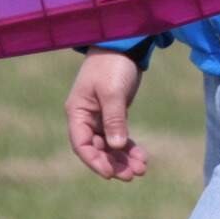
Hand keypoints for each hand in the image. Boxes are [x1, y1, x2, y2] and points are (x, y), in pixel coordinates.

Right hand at [66, 49, 147, 181]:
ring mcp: (100, 117)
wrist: (123, 44)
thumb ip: (114, 119)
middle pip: (97, 149)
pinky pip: (119, 137)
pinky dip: (128, 147)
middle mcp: (86, 117)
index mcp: (78, 112)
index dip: (94, 161)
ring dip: (123, 158)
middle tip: (131, 175)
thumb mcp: (112, 91)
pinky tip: (141, 157)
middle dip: (113, 163)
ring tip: (141, 169)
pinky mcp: (114, 114)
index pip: (81, 144)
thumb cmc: (112, 64)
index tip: (110, 173)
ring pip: (109, 145)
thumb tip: (116, 146)